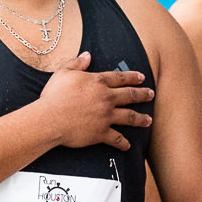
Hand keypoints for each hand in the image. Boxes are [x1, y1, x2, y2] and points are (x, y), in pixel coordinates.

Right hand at [39, 51, 153, 150]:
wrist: (50, 119)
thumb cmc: (54, 95)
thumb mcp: (63, 72)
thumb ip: (76, 63)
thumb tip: (87, 55)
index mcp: (98, 82)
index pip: (120, 78)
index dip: (132, 77)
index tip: (141, 77)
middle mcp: (106, 98)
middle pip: (130, 95)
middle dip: (143, 95)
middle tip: (151, 94)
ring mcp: (105, 116)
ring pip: (129, 117)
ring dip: (141, 118)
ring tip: (149, 120)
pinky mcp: (101, 133)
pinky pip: (116, 138)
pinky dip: (123, 143)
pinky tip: (128, 146)